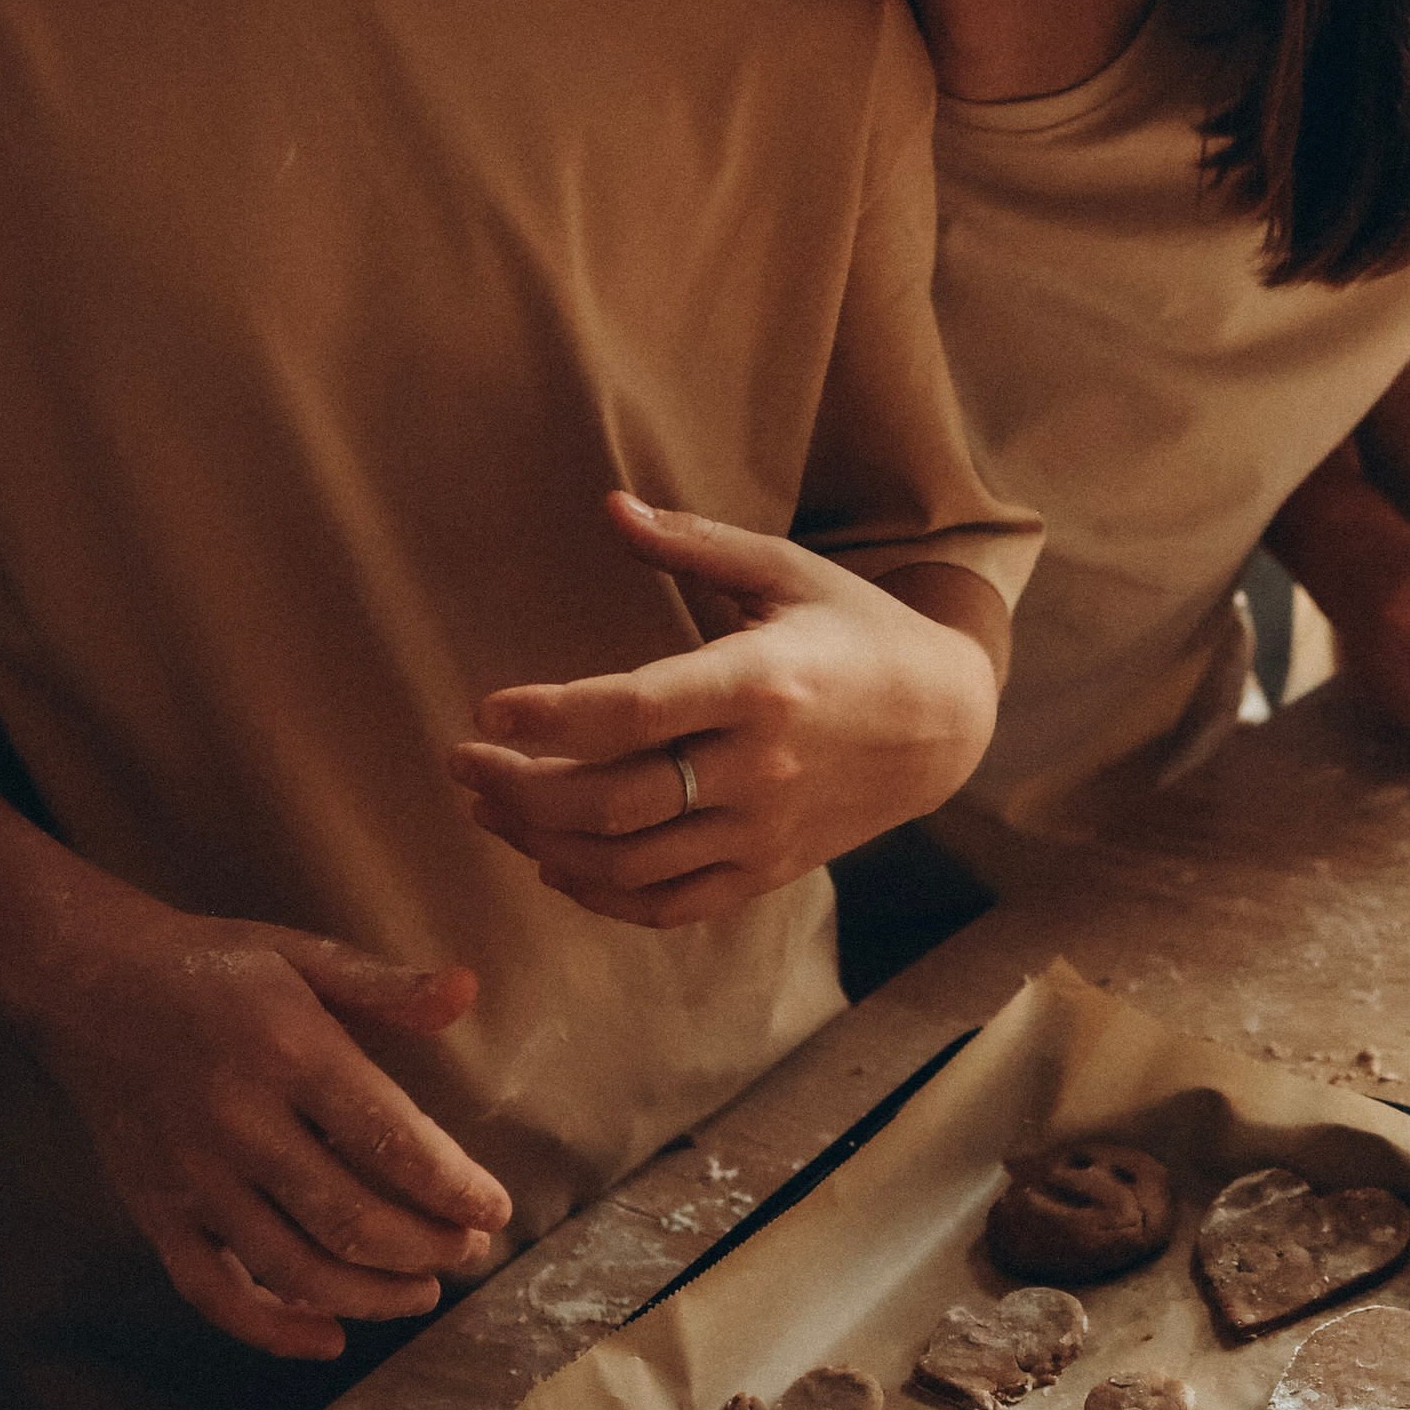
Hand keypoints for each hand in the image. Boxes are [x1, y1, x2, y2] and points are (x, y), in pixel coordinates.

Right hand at [23, 910, 504, 1361]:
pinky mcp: (154, 1212)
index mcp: (288, 1052)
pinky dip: (272, 1330)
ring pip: (293, 1268)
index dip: (454, 1188)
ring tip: (421, 1292)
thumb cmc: (213, 967)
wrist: (86, 983)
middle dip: (426, 1247)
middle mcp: (238, 1123)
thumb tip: (467, 988)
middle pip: (350, 1217)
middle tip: (468, 1250)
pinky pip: (212, 1293)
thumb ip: (386, 985)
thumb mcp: (303, 954)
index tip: (496, 1210)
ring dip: (371, 1295)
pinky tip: (329, 1338)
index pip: (390, 1140)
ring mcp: (191, 1177)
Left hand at [449, 493, 1001, 924]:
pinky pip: (670, 903)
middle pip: (615, 801)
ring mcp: (764, 829)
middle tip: (462, 763)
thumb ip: (693, 543)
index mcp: (759, 683)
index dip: (550, 718)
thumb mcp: (787, 571)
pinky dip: (602, 895)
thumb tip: (610, 505)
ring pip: (631, 862)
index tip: (488, 710)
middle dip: (520, 789)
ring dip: (543, 842)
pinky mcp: (769, 869)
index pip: (633, 713)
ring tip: (490, 807)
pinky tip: (556, 863)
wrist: (947, 721)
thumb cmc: (859, 631)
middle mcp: (760, 768)